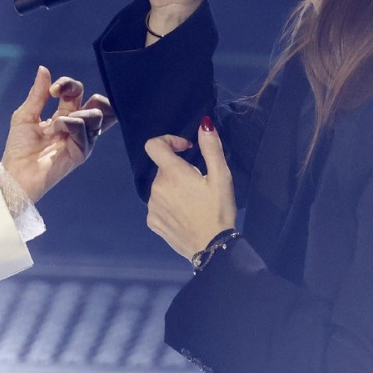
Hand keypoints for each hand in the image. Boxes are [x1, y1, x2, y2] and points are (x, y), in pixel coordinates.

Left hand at [0, 67, 115, 202]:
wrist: (15, 172)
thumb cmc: (18, 148)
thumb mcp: (25, 115)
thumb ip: (38, 94)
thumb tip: (44, 69)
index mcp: (64, 115)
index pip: (77, 92)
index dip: (68, 85)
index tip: (52, 89)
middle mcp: (76, 126)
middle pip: (96, 102)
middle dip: (78, 91)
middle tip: (61, 94)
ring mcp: (81, 140)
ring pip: (97, 115)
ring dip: (76, 112)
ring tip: (57, 122)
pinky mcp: (81, 152)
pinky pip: (86, 132)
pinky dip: (71, 125)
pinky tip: (57, 130)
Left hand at [143, 117, 234, 259]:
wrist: (213, 248)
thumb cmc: (219, 210)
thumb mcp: (221, 177)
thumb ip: (211, 147)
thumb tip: (204, 124)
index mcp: (172, 173)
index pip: (154, 145)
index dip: (169, 141)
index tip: (186, 149)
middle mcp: (156, 188)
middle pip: (163, 169)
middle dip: (178, 171)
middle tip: (199, 185)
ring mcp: (152, 206)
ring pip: (160, 187)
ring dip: (173, 188)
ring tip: (193, 202)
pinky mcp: (152, 222)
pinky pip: (157, 205)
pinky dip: (168, 205)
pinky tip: (184, 215)